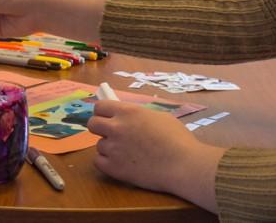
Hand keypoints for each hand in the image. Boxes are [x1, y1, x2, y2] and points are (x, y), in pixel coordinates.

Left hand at [87, 101, 221, 211]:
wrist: (184, 165)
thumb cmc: (178, 139)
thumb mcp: (159, 117)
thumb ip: (139, 115)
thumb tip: (130, 117)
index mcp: (128, 112)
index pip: (99, 107)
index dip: (103, 113)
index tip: (108, 118)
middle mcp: (116, 127)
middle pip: (92, 124)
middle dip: (100, 128)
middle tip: (112, 135)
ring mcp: (113, 148)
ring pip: (98, 145)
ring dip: (108, 148)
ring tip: (126, 153)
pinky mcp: (113, 168)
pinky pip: (98, 162)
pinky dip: (107, 163)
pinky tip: (120, 164)